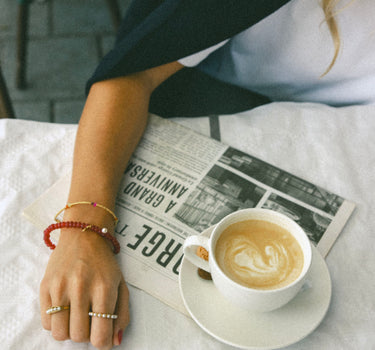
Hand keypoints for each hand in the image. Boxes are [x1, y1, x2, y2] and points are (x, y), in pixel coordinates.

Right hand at [40, 227, 128, 349]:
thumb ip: (122, 313)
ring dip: (70, 331)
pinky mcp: (45, 287)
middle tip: (91, 321)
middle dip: (87, 335)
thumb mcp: (121, 283)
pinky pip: (46, 323)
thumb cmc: (104, 262)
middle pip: (79, 337)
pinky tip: (66, 308)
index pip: (100, 334)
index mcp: (104, 288)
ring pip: (59, 334)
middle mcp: (81, 288)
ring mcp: (60, 287)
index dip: (103, 343)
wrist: (83, 236)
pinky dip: (56, 322)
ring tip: (77, 317)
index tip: (103, 338)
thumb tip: (116, 340)